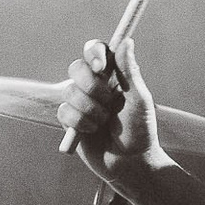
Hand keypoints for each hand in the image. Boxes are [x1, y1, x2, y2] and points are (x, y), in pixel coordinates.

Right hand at [58, 37, 160, 183]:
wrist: (130, 163)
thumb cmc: (140, 130)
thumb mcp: (139, 99)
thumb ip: (129, 71)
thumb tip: (127, 41)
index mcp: (112, 75)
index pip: (95, 51)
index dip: (94, 54)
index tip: (102, 67)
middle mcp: (94, 85)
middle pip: (76, 68)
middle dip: (91, 85)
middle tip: (108, 101)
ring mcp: (80, 102)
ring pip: (69, 91)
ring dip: (90, 109)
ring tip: (105, 122)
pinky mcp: (70, 121)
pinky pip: (65, 112)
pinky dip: (81, 123)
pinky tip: (92, 131)